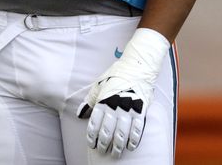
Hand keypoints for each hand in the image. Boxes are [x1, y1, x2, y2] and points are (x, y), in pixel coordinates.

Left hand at [78, 28, 169, 157]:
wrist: (137, 67)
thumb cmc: (116, 76)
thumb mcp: (98, 85)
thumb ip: (90, 100)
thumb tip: (80, 114)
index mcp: (103, 100)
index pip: (95, 122)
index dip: (92, 135)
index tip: (91, 144)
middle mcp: (114, 106)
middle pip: (107, 130)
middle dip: (104, 143)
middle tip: (103, 151)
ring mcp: (128, 109)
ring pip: (122, 133)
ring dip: (118, 146)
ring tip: (116, 154)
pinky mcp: (141, 110)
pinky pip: (137, 129)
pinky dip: (134, 140)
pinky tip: (130, 147)